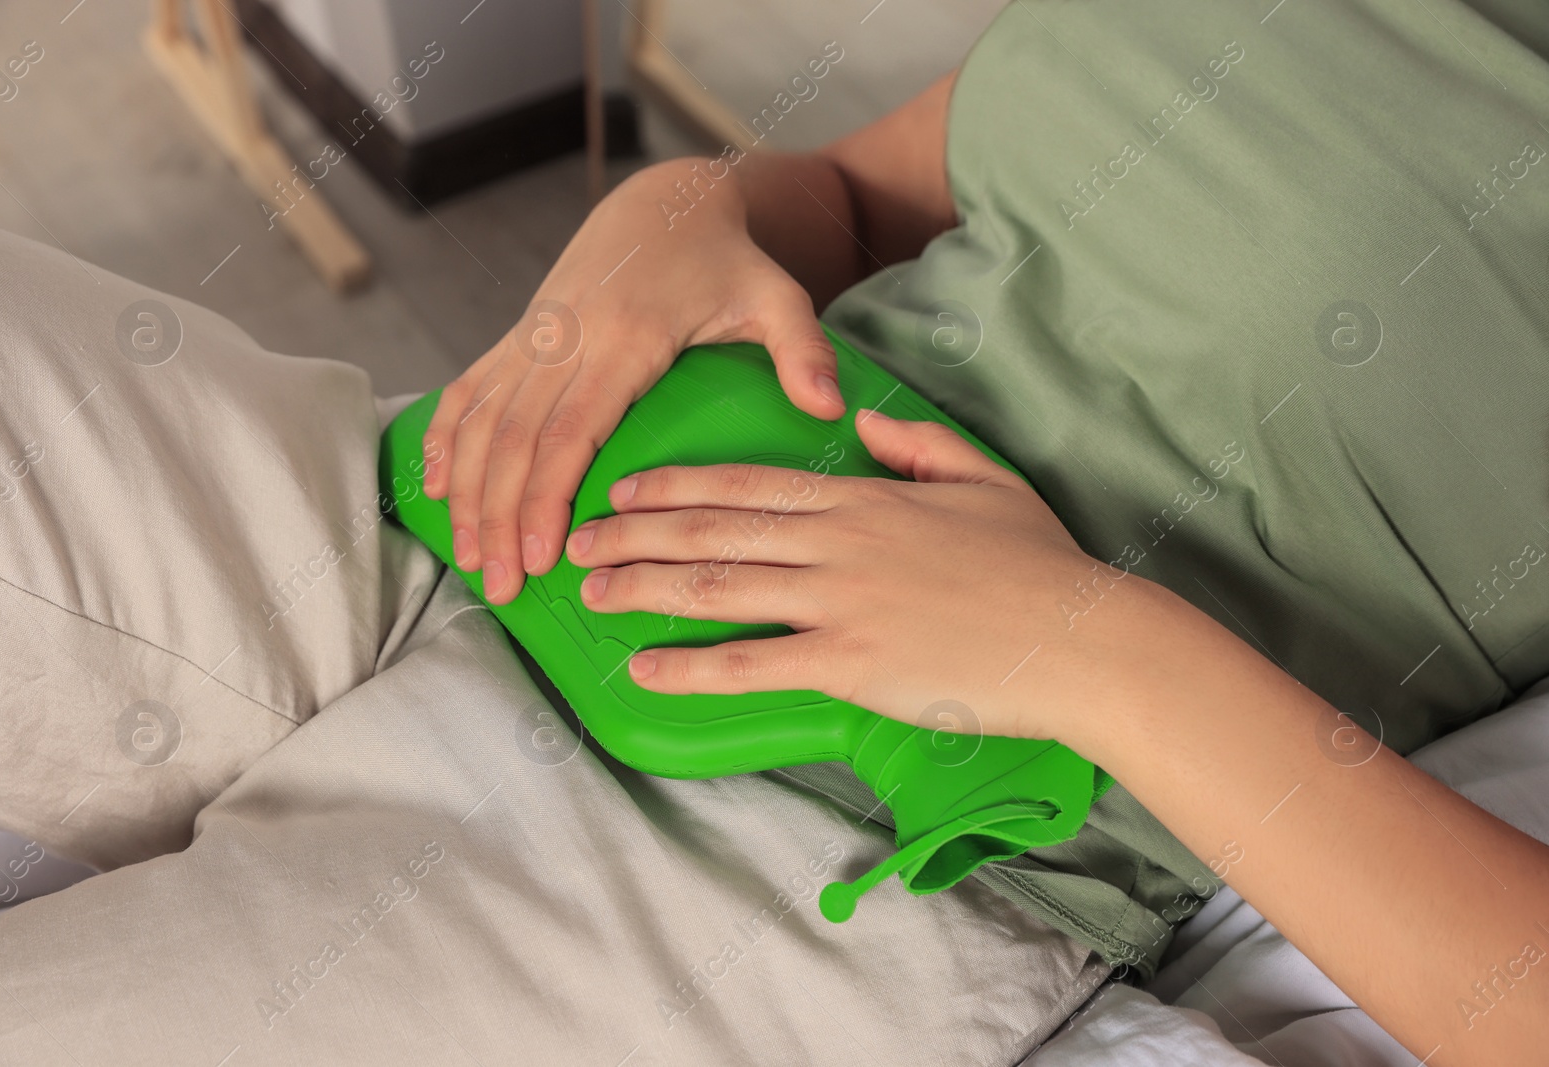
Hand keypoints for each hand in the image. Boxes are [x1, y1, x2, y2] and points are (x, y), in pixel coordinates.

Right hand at [421, 160, 846, 603]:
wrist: (667, 199)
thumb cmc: (727, 260)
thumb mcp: (777, 296)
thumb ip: (801, 351)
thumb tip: (830, 408)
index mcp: (624, 337)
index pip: (571, 429)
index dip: (545, 496)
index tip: (538, 557)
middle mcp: (566, 338)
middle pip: (514, 439)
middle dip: (499, 518)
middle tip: (499, 588)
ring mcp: (535, 335)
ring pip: (483, 422)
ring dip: (468, 493)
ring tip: (468, 560)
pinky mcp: (521, 335)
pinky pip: (470, 389)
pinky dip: (446, 439)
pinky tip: (436, 489)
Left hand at [565, 412, 1158, 742]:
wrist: (1080, 636)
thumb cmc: (1038, 563)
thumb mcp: (982, 478)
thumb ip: (915, 444)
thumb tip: (857, 422)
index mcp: (863, 498)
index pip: (748, 484)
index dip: (676, 486)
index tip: (624, 488)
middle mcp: (838, 542)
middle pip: (713, 530)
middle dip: (634, 534)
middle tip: (578, 541)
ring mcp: (840, 603)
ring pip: (718, 587)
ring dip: (643, 589)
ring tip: (590, 596)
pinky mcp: (851, 664)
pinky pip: (752, 663)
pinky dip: (690, 665)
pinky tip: (644, 667)